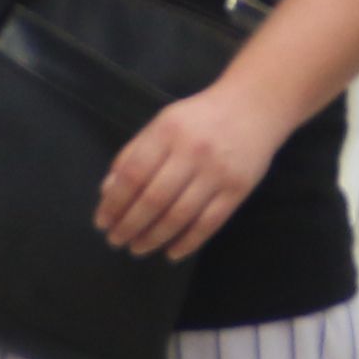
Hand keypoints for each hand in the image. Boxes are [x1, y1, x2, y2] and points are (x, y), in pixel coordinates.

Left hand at [99, 75, 291, 258]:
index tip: (102, 223)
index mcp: (169, 131)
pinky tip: (171, 252)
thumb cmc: (201, 118)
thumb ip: (133, 154)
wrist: (256, 106)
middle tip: (116, 240)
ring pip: (179, 215)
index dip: (113, 204)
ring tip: (138, 247)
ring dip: (153, 238)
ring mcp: (218, 171)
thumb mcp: (163, 124)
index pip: (133, 175)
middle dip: (129, 226)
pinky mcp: (238, 188)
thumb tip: (107, 192)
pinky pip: (209, 223)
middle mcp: (193, 151)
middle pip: (153, 199)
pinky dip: (187, 242)